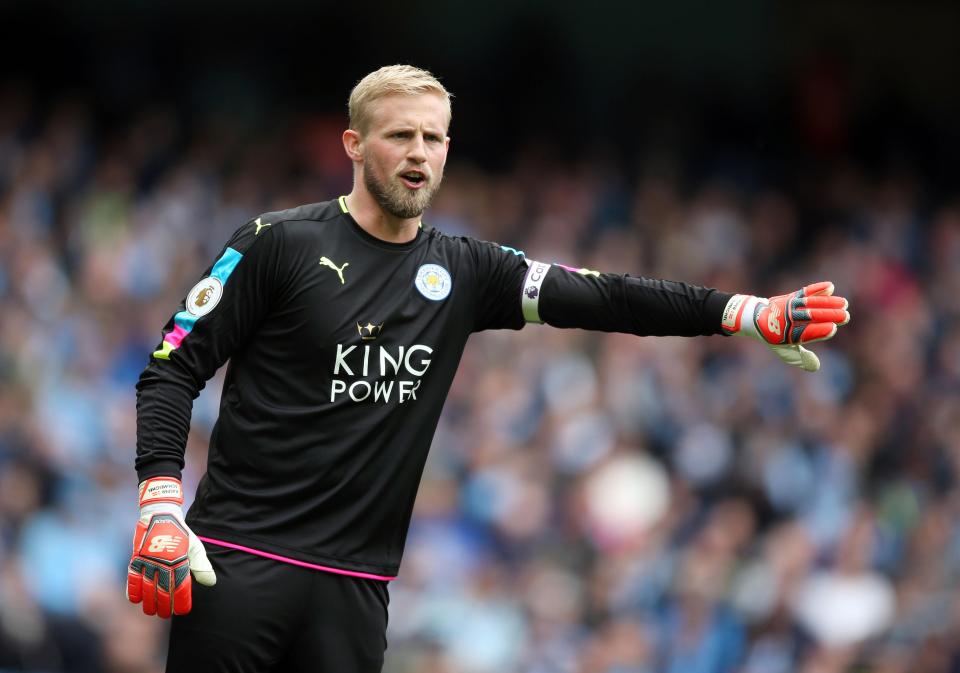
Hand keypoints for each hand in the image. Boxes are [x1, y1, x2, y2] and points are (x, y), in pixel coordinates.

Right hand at [126, 477, 215, 617]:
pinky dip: (133, 590)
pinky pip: (133, 578)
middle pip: (163, 591)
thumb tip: (211, 583)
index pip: (181, 587)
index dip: (182, 602)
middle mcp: (163, 563)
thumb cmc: (180, 533)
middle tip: (166, 615)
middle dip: (165, 606)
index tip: (182, 611)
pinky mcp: (136, 558)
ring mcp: (148, 561)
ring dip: (149, 603)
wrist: (160, 514)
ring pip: (147, 588)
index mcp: (180, 560)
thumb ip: (201, 566)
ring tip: (152, 611)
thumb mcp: (195, 547)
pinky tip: (136, 600)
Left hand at [722, 281, 849, 371]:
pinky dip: (816, 289)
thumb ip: (800, 359)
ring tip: (844, 303)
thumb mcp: (785, 352)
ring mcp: (788, 307)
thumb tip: (816, 366)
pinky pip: (804, 292)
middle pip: (808, 317)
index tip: (832, 328)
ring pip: (808, 303)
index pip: (804, 334)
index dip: (818, 331)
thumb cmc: (776, 338)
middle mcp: (786, 320)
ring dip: (827, 302)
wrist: (756, 319)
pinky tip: (830, 287)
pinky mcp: (791, 297)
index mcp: (785, 336)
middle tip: (845, 316)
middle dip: (828, 315)